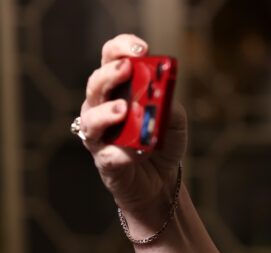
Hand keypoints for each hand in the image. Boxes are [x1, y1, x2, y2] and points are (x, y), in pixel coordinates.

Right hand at [78, 34, 186, 220]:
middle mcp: (102, 106)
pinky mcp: (103, 159)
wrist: (161, 180)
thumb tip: (161, 96)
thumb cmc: (162, 142)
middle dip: (110, 72)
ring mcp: (99, 133)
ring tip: (123, 110)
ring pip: (91, 117)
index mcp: (119, 89)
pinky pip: (105, 152)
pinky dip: (118, 150)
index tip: (141, 48)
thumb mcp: (174, 119)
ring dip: (106, 111)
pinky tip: (131, 150)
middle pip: (96, 83)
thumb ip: (169, 104)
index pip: (112, 59)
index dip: (122, 48)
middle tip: (127, 67)